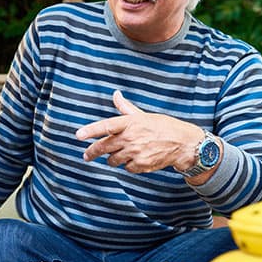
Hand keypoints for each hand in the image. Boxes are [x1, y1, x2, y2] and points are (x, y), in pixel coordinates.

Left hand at [75, 90, 202, 173]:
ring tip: (119, 154)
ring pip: (113, 160)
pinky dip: (127, 165)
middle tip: (86, 155)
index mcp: (130, 123)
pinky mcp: (141, 165)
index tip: (78, 135)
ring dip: (113, 158)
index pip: (105, 126)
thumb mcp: (143, 115)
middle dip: (92, 152)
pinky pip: (126, 168)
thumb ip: (125, 107)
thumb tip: (115, 94)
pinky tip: (135, 158)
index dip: (90, 131)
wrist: (183, 144)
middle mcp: (131, 137)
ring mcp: (136, 152)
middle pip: (104, 147)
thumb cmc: (162, 126)